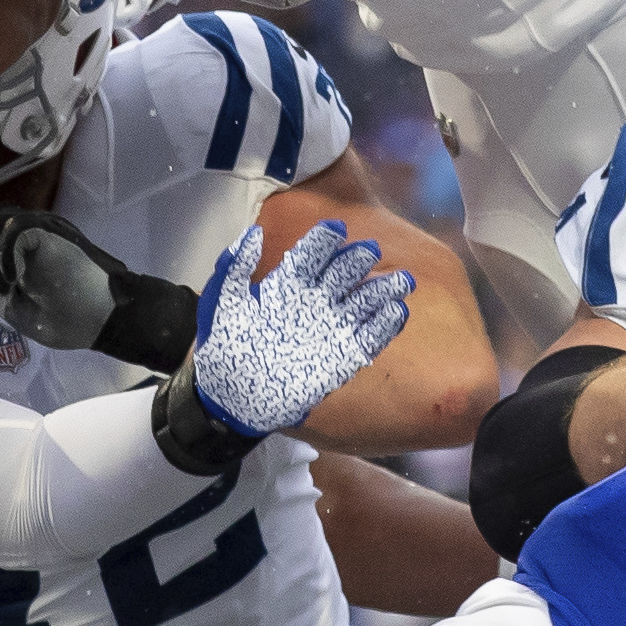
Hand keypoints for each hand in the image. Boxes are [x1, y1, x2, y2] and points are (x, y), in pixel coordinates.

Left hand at [0, 205, 124, 349]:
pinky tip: (13, 280)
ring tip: (0, 288)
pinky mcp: (47, 231)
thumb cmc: (64, 318)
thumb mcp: (13, 307)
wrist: (97, 320)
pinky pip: (12, 228)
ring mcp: (38, 230)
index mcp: (17, 252)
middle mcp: (26, 235)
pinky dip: (4, 255)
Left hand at [181, 220, 413, 440]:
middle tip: (368, 251)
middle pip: (343, 273)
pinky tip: (397, 311)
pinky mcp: (343, 357)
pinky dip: (386, 326)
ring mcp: (331, 329)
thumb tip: (252, 233)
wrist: (235, 396)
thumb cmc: (225, 348)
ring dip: (384, 290)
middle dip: (357, 260)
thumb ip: (234, 268)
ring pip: (364, 303)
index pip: (312, 255)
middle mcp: (314, 302)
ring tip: (403, 280)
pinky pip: (371, 339)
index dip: (325, 240)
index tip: (335, 228)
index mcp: (287, 285)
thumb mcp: (222, 304)